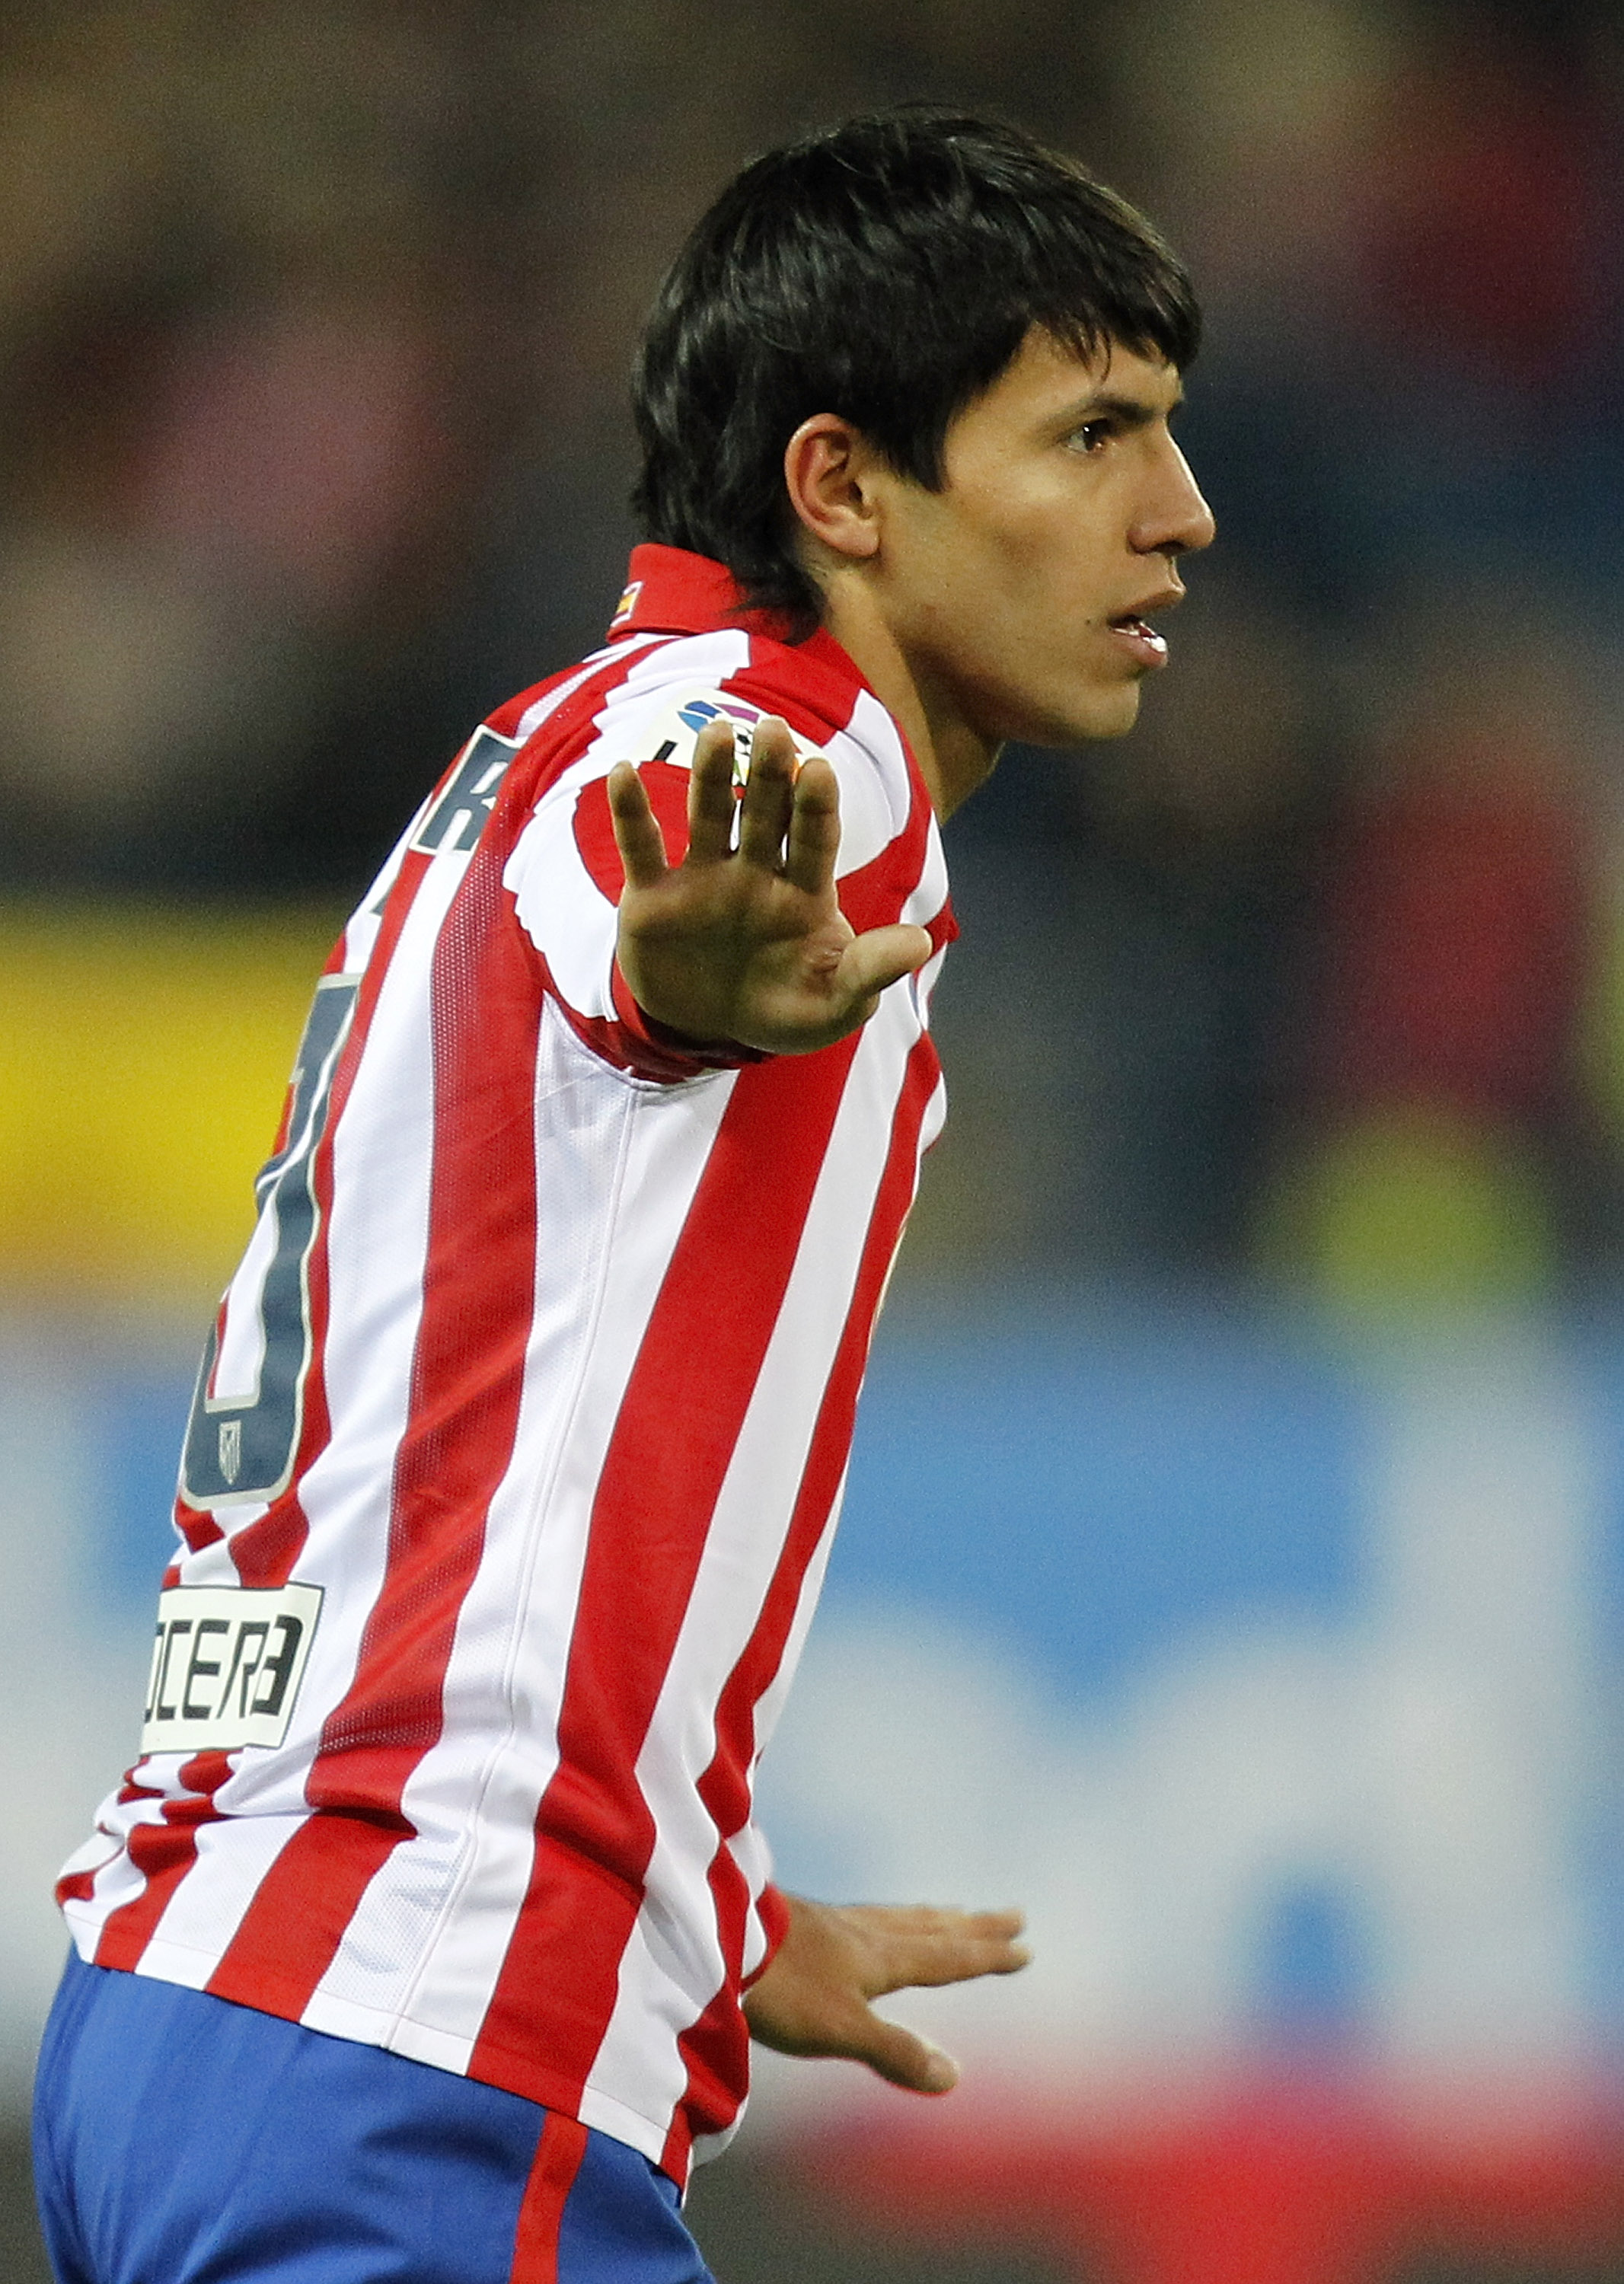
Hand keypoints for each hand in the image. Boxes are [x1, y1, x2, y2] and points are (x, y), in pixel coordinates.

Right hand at [608, 715, 932, 1054]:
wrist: (709, 1035)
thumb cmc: (783, 1011)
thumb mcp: (833, 1005)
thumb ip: (869, 971)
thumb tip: (922, 943)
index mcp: (804, 892)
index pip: (815, 839)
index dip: (815, 806)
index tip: (818, 769)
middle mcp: (755, 873)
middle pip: (765, 814)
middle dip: (770, 773)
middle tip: (775, 729)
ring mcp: (703, 880)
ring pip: (708, 816)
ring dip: (710, 774)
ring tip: (717, 732)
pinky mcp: (653, 897)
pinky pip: (641, 846)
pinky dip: (631, 812)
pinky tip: (624, 772)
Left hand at [742, 1894, 1030, 2093]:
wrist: (715, 1936)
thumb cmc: (779, 1988)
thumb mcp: (841, 2029)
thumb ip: (895, 2050)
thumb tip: (954, 2076)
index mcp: (880, 1959)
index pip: (945, 1957)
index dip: (985, 1955)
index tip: (1025, 1946)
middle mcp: (863, 1934)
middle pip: (930, 1929)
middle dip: (973, 1927)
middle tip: (1012, 1914)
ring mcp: (832, 1923)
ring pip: (898, 1918)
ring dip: (934, 1918)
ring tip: (953, 1912)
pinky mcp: (803, 1921)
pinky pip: (865, 1916)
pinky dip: (889, 1917)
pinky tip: (870, 1922)